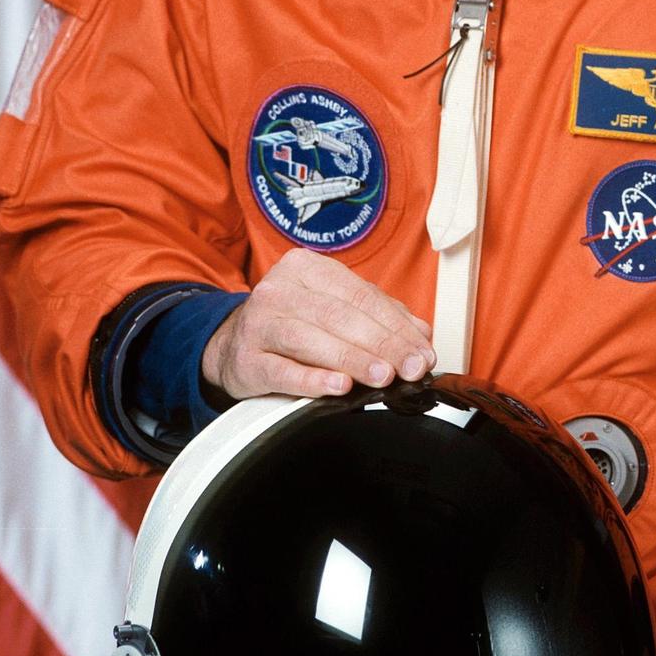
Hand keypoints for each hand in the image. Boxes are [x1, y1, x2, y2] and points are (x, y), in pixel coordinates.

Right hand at [201, 248, 433, 400]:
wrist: (232, 346)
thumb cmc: (292, 323)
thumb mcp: (333, 307)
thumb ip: (377, 315)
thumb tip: (420, 334)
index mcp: (306, 268)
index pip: (361, 296)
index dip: (396, 325)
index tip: (422, 351)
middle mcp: (279, 290)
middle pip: (340, 317)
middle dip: (382, 344)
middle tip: (410, 367)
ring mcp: (259, 324)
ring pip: (311, 340)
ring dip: (352, 360)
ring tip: (382, 376)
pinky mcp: (246, 360)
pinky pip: (282, 371)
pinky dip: (313, 380)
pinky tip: (338, 387)